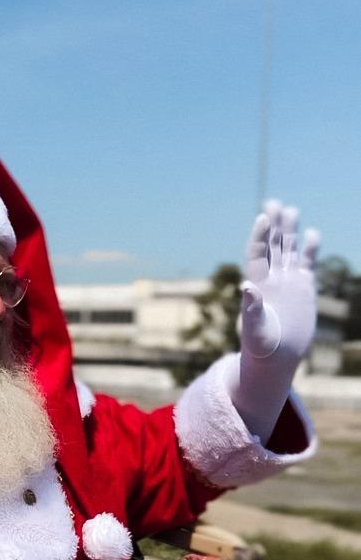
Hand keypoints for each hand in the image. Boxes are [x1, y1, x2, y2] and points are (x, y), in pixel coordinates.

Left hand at [228, 201, 319, 444]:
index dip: (258, 235)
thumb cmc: (260, 347)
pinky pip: (306, 263)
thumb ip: (251, 308)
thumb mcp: (254, 329)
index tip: (263, 217)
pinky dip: (310, 249)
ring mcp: (287, 281)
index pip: (256, 252)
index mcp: (256, 284)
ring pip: (288, 250)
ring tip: (291, 209)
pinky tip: (313, 234)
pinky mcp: (303, 288)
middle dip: (273, 224)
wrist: (277, 357)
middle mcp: (271, 278)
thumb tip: (246, 285)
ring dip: (289, 231)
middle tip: (273, 202)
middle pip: (271, 245)